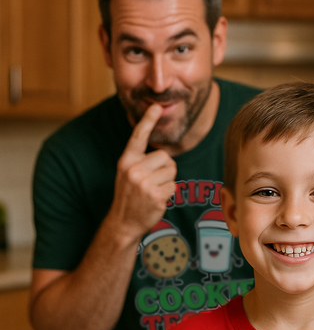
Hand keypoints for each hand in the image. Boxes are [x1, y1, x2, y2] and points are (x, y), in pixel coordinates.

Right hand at [109, 103, 177, 243]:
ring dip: (168, 182)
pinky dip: (169, 194)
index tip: (156, 106)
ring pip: (172, 171)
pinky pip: (173, 186)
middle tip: (153, 182)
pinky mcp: (155, 195)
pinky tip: (157, 200)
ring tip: (153, 191)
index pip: (138, 136)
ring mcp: (144, 182)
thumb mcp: (128, 174)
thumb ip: (141, 161)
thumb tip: (164, 155)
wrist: (124, 223)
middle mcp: (133, 169)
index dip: (148, 120)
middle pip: (165, 157)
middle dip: (165, 169)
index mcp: (126, 160)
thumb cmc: (130, 197)